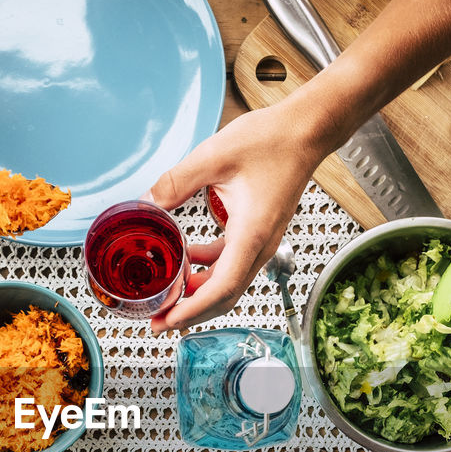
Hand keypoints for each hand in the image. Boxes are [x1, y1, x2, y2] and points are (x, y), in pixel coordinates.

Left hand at [145, 103, 327, 332]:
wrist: (304, 131)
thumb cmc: (272, 142)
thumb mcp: (213, 156)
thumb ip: (175, 181)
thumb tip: (145, 203)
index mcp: (251, 233)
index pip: (222, 287)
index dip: (192, 310)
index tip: (168, 320)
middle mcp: (259, 245)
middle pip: (224, 295)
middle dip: (190, 312)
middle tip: (158, 320)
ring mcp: (261, 242)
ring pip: (227, 282)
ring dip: (197, 292)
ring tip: (168, 296)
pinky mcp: (258, 233)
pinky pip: (231, 262)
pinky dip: (207, 268)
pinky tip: (187, 258)